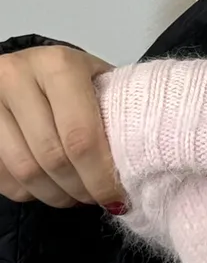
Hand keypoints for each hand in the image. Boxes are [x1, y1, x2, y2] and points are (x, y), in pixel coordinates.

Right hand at [0, 45, 122, 207]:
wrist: (26, 67)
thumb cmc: (73, 76)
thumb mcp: (99, 79)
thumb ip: (115, 112)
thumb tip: (137, 165)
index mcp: (58, 65)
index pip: (81, 135)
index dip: (100, 175)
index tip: (117, 195)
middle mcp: (17, 77)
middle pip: (52, 157)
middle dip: (80, 188)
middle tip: (98, 198)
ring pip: (24, 171)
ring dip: (55, 194)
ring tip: (76, 195)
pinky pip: (2, 176)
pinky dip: (29, 192)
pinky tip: (49, 187)